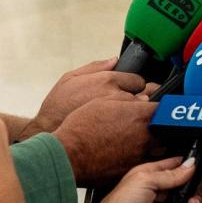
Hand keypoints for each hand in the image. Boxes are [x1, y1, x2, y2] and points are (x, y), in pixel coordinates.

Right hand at [17, 58, 148, 138]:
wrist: (55, 142)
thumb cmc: (58, 109)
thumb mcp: (69, 79)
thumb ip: (95, 67)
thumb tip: (115, 60)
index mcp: (108, 81)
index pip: (138, 81)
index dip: (134, 88)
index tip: (128, 93)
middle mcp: (120, 97)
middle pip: (146, 98)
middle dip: (140, 102)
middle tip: (127, 111)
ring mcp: (125, 118)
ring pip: (146, 116)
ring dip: (140, 119)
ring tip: (125, 126)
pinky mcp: (129, 138)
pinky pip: (144, 134)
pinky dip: (140, 135)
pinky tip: (126, 138)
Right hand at [52, 97, 157, 185]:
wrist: (68, 155)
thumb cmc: (81, 127)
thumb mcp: (104, 100)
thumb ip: (128, 98)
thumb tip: (142, 99)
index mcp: (141, 116)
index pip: (166, 108)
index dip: (163, 106)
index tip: (160, 107)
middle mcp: (146, 137)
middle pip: (167, 130)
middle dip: (161, 126)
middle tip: (149, 123)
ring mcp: (141, 156)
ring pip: (160, 148)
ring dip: (154, 142)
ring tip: (139, 139)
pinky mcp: (133, 170)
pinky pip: (146, 162)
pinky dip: (142, 157)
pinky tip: (129, 153)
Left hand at [69, 156, 201, 202]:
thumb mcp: (145, 181)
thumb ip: (169, 174)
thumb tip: (190, 164)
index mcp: (147, 172)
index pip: (175, 163)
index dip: (192, 164)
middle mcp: (153, 187)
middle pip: (182, 181)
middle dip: (197, 183)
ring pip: (183, 199)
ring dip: (193, 200)